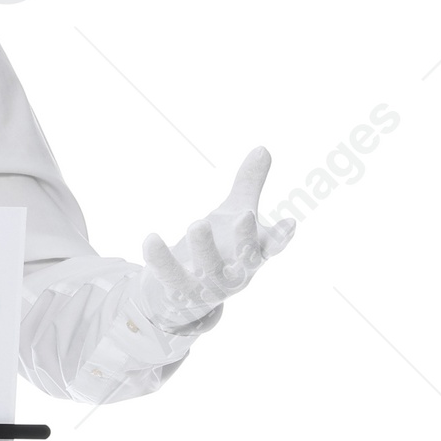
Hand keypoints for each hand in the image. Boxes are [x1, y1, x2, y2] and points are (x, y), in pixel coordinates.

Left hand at [138, 145, 295, 331]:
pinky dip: (160, 259)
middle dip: (245, 239)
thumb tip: (262, 148)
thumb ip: (248, 184)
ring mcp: (208, 286)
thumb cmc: (220, 247)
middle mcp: (235, 272)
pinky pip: (170, 275)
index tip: (289, 224)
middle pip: (244, 259)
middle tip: (244, 216)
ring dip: (204, 248)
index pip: (271, 247)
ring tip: (197, 224)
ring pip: (209, 269)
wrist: (185, 292)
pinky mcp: (180, 291)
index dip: (281, 238)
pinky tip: (151, 239)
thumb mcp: (235, 213)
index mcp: (252, 253)